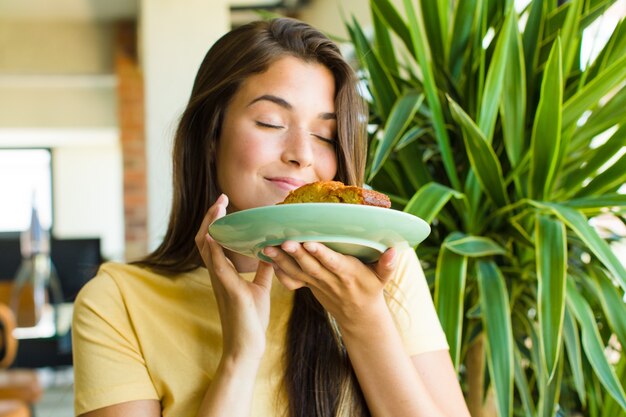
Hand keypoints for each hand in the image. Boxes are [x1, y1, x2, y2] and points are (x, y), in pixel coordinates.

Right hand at [195, 194, 273, 361]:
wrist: (248, 346)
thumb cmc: (251, 320)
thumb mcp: (259, 288)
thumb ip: (262, 270)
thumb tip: (270, 252)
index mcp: (223, 273)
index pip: (213, 241)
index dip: (215, 222)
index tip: (223, 204)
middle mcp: (217, 274)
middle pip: (204, 239)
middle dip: (210, 218)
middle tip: (220, 199)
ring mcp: (220, 281)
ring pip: (206, 247)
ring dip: (210, 226)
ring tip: (218, 208)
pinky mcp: (229, 290)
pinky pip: (217, 265)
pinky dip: (214, 248)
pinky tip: (215, 235)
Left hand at [262, 241, 397, 332]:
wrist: (359, 316)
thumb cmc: (371, 290)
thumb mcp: (383, 279)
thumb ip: (388, 265)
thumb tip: (394, 251)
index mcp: (348, 274)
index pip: (333, 264)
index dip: (321, 254)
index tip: (309, 243)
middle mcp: (330, 280)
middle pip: (311, 267)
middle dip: (297, 254)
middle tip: (283, 241)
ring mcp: (317, 285)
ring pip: (297, 272)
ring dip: (281, 260)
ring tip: (268, 248)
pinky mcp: (308, 286)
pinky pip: (291, 280)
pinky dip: (278, 271)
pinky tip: (267, 258)